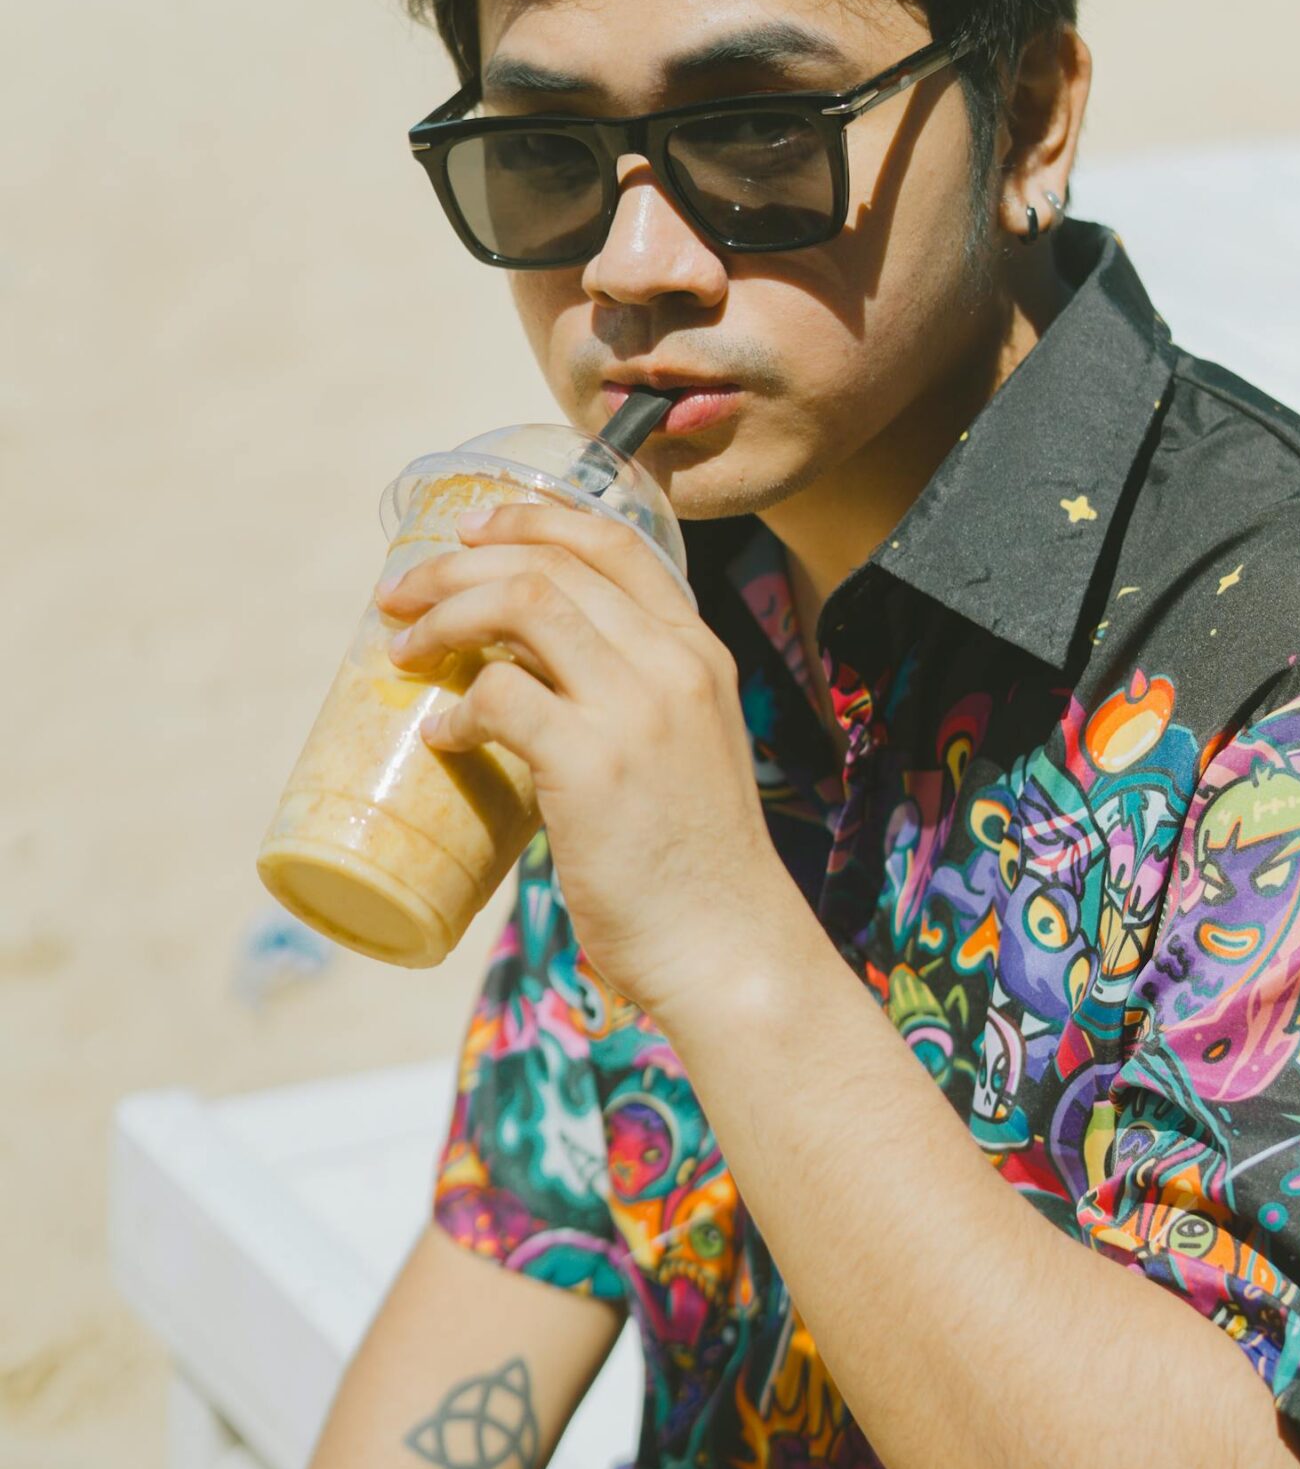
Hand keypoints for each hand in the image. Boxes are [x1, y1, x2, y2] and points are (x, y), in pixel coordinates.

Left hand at [377, 501, 811, 1018]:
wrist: (731, 948)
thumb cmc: (697, 868)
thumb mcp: (688, 751)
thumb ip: (632, 707)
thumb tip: (528, 696)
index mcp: (699, 653)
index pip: (615, 542)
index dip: (532, 521)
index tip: (471, 531)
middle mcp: (673, 664)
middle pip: (550, 565)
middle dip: (456, 567)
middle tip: (400, 596)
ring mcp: (635, 711)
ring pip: (520, 605)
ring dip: (443, 617)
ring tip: (402, 650)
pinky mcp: (592, 765)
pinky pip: (500, 696)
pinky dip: (457, 707)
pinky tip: (441, 734)